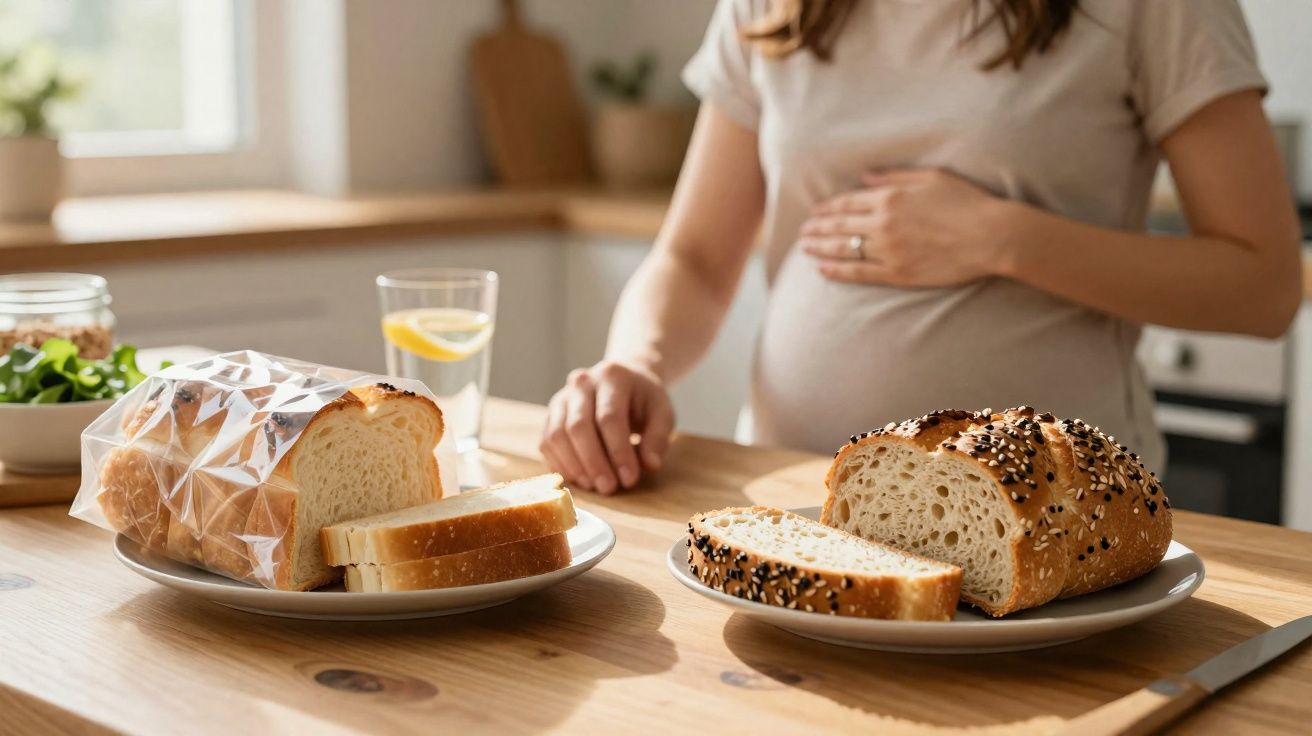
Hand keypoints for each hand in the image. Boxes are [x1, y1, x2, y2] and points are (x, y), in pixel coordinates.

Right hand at [539, 360, 674, 494]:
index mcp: (613, 376)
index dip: (618, 451)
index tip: (629, 479)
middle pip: (578, 426)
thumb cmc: (644, 400)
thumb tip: (650, 465)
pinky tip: (580, 479)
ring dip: (575, 466)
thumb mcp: (662, 413)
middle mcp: (581, 383)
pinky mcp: (551, 415)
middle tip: (608, 488)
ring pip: (557, 435)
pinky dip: (561, 464)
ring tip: (594, 486)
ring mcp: (562, 397)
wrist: (624, 380)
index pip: (610, 417)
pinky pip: (547, 442)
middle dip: (593, 462)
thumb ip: (657, 438)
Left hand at [800, 169, 1011, 286]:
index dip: (826, 208)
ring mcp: (889, 250)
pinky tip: (822, 270)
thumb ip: (893, 177)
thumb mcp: (930, 178)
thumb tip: (864, 177)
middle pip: (839, 225)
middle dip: (817, 228)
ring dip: (820, 248)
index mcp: (889, 197)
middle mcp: (883, 223)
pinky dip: (837, 271)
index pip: (847, 202)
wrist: (991, 236)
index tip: (814, 212)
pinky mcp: (898, 273)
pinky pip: (859, 273)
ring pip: (843, 249)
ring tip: (805, 248)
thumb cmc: (966, 202)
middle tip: (802, 232)